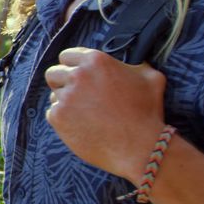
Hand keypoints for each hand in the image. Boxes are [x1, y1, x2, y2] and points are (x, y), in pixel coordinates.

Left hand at [44, 47, 166, 182]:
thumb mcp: (151, 78)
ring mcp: (65, 97)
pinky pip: (52, 113)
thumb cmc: (147, 112)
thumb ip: (135, 65)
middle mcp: (77, 75)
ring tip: (86, 114)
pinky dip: (63, 119)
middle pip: (53, 73)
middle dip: (62, 82)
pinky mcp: (58, 117)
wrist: (139, 147)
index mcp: (96, 60)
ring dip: (65, 102)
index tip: (77, 75)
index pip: (67, 55)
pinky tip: (82, 125)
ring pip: (53, 95)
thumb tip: (132, 61)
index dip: (72, 66)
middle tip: (76, 95)